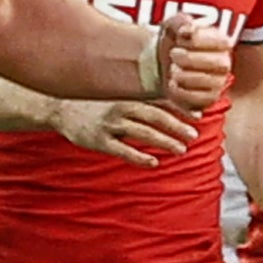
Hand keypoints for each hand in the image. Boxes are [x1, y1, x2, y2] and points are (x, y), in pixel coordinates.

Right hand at [50, 99, 197, 167]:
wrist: (63, 112)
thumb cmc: (98, 109)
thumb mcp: (120, 103)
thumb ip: (143, 107)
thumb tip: (171, 110)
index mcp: (129, 99)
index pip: (159, 102)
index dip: (180, 109)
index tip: (199, 116)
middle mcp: (122, 109)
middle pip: (154, 116)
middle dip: (176, 125)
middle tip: (194, 135)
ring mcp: (110, 125)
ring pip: (141, 132)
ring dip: (163, 140)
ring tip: (181, 150)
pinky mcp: (99, 141)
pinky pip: (122, 149)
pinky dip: (138, 156)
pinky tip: (153, 163)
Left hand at [157, 14, 233, 111]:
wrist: (160, 64)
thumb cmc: (172, 42)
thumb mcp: (172, 26)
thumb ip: (180, 21)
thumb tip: (188, 28)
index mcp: (222, 42)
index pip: (221, 42)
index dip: (198, 39)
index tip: (180, 36)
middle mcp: (224, 63)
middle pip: (219, 63)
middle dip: (191, 58)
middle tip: (173, 53)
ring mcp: (218, 82)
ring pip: (211, 82)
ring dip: (186, 76)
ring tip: (172, 70)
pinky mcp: (208, 99)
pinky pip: (202, 100)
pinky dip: (183, 93)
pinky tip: (172, 84)